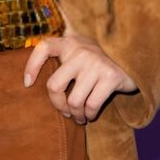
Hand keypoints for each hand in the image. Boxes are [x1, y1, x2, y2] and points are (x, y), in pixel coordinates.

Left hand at [23, 30, 137, 124]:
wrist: (132, 60)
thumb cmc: (97, 62)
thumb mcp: (78, 53)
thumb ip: (61, 59)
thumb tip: (31, 83)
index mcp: (69, 42)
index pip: (44, 48)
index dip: (31, 66)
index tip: (27, 84)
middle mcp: (80, 50)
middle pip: (54, 86)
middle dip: (58, 105)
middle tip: (65, 111)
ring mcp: (96, 63)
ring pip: (74, 101)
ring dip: (76, 114)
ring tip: (79, 116)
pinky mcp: (110, 77)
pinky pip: (91, 105)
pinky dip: (89, 115)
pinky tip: (90, 115)